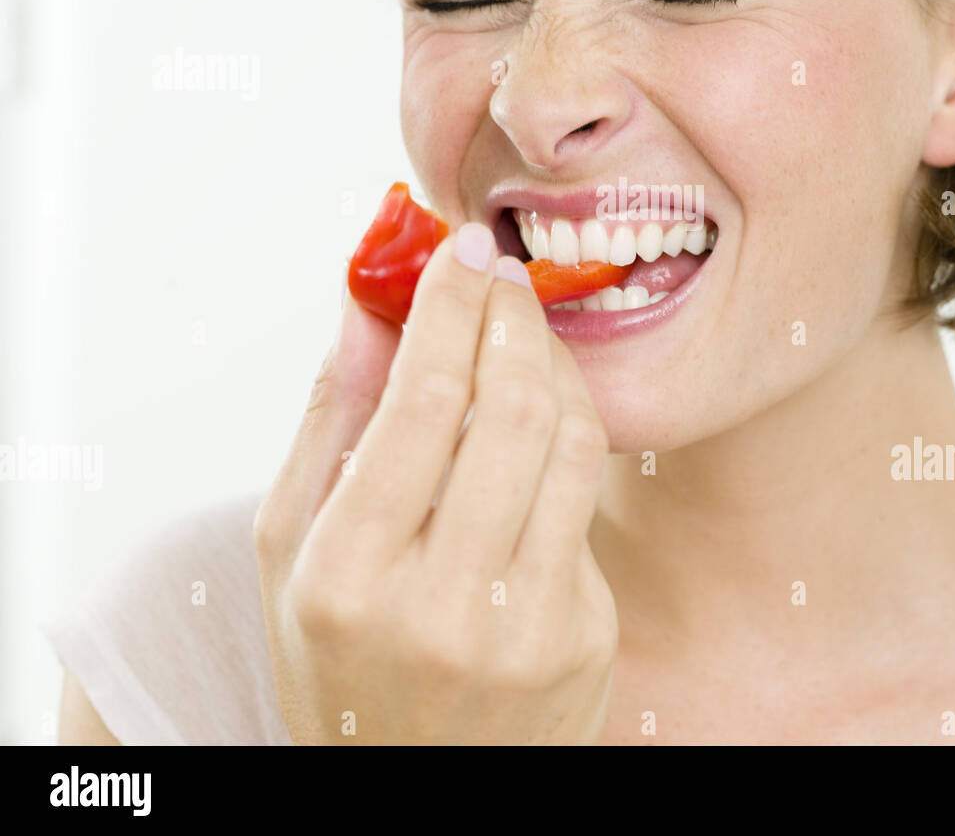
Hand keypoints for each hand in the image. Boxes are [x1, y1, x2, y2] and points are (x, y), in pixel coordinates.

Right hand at [254, 223, 617, 743]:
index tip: (459, 247)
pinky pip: (587, 499)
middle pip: (510, 408)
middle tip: (501, 274)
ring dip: (554, 361)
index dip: (450, 303)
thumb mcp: (293, 547)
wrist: (417, 788)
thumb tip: (368, 296)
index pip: (422, 398)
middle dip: (512, 316)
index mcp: (345, 576)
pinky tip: (543, 405)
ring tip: (525, 330)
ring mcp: (526, 626)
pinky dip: (569, 429)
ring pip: (571, 441)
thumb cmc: (340, 658)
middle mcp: (439, 605)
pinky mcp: (585, 635)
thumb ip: (331, 417)